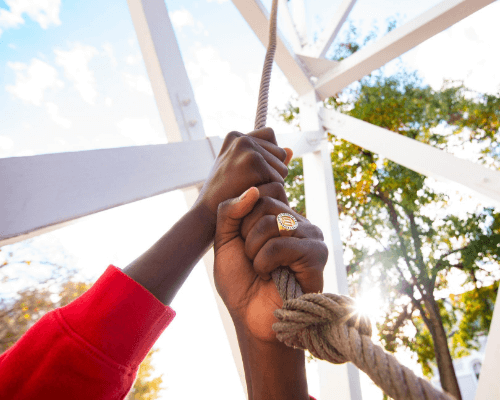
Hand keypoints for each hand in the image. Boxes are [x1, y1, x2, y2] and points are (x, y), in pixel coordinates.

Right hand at [194, 127, 291, 222]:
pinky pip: (279, 180)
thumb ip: (264, 157)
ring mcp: (247, 148)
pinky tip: (251, 197)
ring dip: (272, 184)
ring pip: (282, 168)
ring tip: (249, 190)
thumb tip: (291, 149)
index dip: (268, 158)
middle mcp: (242, 137)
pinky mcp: (253, 162)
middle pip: (280, 153)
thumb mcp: (240, 170)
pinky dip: (269, 192)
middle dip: (272, 172)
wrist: (207, 213)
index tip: (252, 173)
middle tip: (249, 185)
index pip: (270, 137)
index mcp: (236, 136)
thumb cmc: (224, 194)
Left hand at [213, 184, 327, 342]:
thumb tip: (254, 189)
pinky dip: (264, 263)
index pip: (260, 192)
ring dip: (254, 251)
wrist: (251, 316)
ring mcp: (311, 236)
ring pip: (270, 223)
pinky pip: (280, 245)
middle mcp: (298, 221)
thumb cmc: (240, 280)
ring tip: (262, 268)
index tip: (244, 243)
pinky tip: (272, 276)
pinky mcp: (316, 254)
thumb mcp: (225, 239)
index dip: (242, 219)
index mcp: (280, 215)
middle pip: (264, 203)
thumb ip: (231, 211)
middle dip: (247, 235)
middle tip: (253, 258)